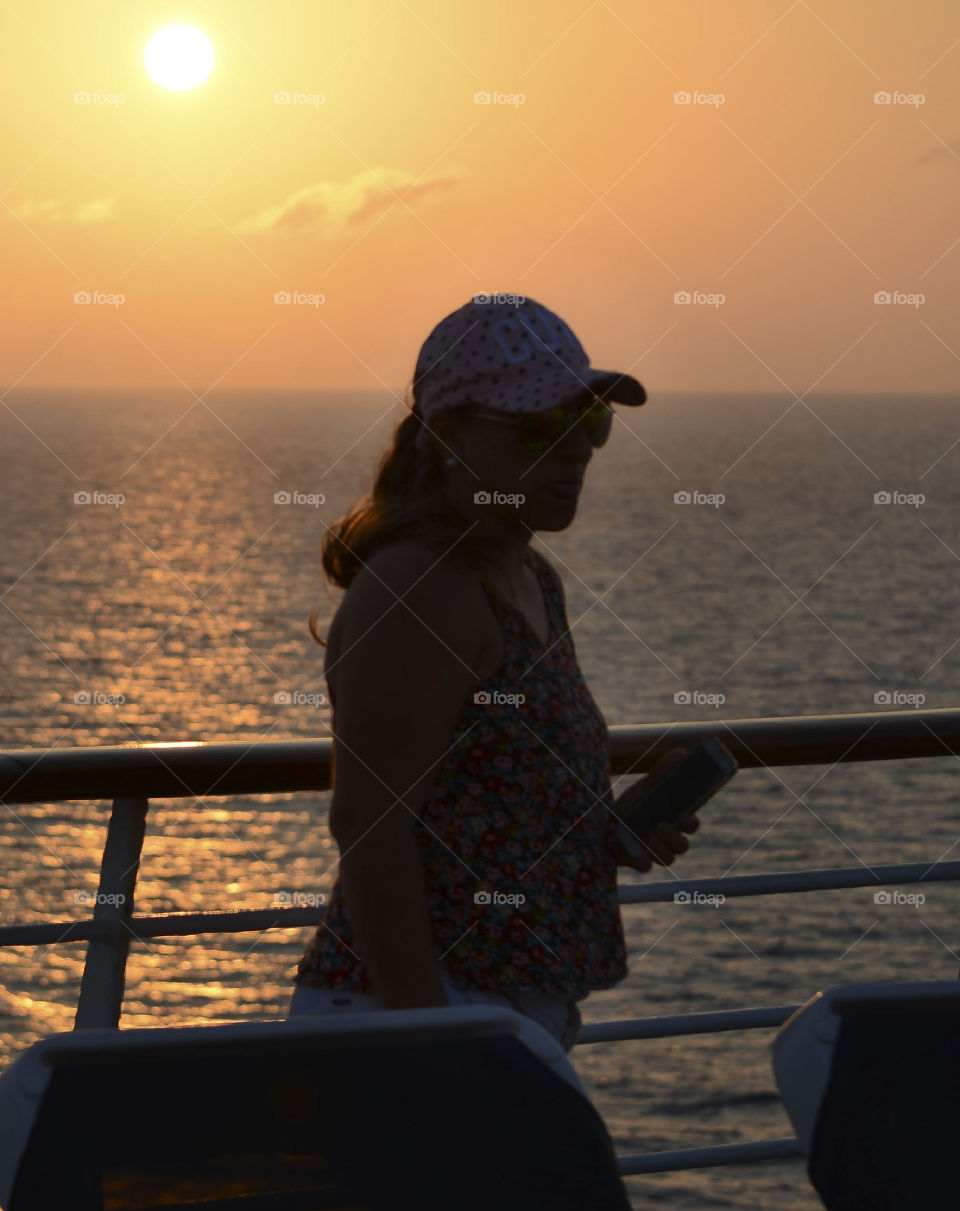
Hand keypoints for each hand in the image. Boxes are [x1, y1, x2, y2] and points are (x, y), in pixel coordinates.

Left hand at [612, 747, 701, 871]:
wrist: (603, 823)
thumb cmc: (633, 805)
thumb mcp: (645, 787)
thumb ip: (663, 772)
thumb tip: (681, 753)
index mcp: (673, 822)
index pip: (692, 824)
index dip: (692, 821)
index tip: (686, 814)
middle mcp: (667, 840)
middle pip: (683, 845)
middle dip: (675, 837)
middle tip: (661, 824)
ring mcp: (654, 853)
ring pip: (669, 859)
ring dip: (660, 847)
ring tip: (646, 832)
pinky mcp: (638, 862)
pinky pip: (647, 867)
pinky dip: (644, 861)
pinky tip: (639, 852)